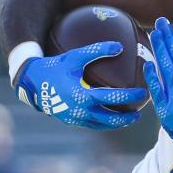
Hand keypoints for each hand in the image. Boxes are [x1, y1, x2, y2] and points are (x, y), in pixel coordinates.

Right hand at [14, 43, 144, 129]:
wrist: (30, 83)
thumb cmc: (54, 67)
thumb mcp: (74, 57)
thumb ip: (97, 51)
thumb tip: (120, 46)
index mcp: (82, 96)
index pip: (112, 99)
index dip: (130, 97)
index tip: (143, 93)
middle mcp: (79, 111)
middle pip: (110, 119)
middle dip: (126, 118)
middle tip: (140, 112)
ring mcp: (74, 118)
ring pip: (101, 125)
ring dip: (117, 123)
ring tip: (129, 118)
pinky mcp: (70, 121)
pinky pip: (92, 124)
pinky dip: (104, 122)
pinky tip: (112, 117)